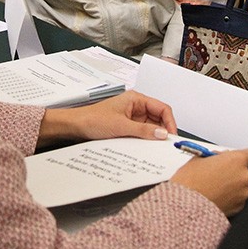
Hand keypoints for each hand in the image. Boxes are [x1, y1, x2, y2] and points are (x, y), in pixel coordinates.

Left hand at [37, 91, 177, 147]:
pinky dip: (146, 140)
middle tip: (168, 146)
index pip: (162, 108)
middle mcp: (136, 106)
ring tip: (158, 149)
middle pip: (159, 118)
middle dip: (164, 130)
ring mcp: (132, 117)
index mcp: (136, 99)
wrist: (76, 126)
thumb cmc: (93, 119)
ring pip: (151, 127)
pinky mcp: (127, 127)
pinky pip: (142, 133)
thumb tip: (162, 134)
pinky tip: (147, 149)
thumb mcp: (121, 126)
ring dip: (155, 137)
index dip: (170, 122)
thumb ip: (143, 130)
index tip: (172, 136)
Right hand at [170, 148, 247, 215]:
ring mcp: (243, 193)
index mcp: (236, 160)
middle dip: (237, 172)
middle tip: (222, 173)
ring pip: (243, 187)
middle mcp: (243, 176)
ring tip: (216, 187)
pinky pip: (238, 199)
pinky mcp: (239, 208)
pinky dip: (231, 198)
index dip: (243, 157)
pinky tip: (217, 197)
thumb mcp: (199, 158)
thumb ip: (215, 156)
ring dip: (234, 186)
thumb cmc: (190, 182)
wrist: (185, 205)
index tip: (236, 159)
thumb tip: (219, 158)